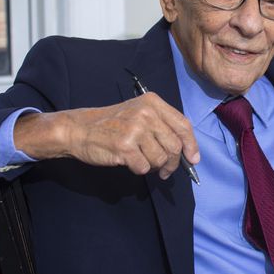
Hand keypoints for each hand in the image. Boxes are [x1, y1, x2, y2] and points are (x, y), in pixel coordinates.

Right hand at [14, 92, 199, 179]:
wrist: (80, 129)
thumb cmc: (112, 124)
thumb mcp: (139, 113)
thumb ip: (162, 125)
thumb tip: (186, 151)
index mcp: (152, 103)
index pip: (183, 125)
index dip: (191, 145)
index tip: (193, 159)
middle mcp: (146, 113)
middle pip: (174, 145)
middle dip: (173, 163)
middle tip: (165, 171)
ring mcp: (135, 129)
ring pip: (161, 159)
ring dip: (154, 167)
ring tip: (143, 162)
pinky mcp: (124, 146)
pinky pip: (144, 167)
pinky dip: (139, 170)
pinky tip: (130, 162)